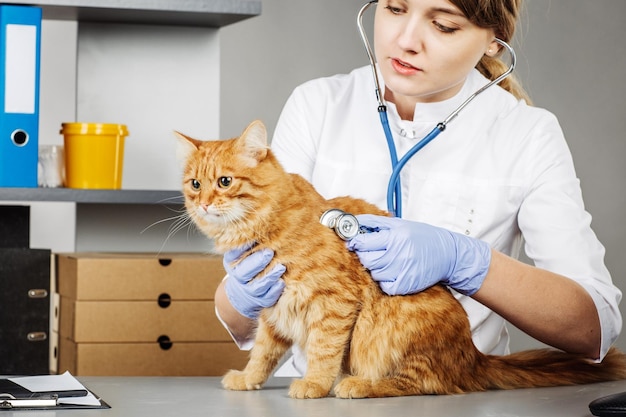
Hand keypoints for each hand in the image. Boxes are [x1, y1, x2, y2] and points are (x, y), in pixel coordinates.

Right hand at [223, 245, 285, 318]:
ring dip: (270, 276)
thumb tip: (263, 220)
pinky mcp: (260, 301)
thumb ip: (250, 241)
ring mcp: (248, 291)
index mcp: (232, 262)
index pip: (233, 255)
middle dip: (258, 262)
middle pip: (245, 271)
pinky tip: (282, 283)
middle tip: (269, 252)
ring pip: (258, 286)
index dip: (241, 248)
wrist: (242, 294)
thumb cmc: (248, 265)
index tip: (251, 240)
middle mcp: (238, 277)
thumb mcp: (243, 253)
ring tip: (281, 267)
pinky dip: (274, 291)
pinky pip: (267, 298)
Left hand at [346, 214, 490, 295]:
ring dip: (376, 268)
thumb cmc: (423, 237)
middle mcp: (399, 254)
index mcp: (396, 237)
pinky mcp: (406, 285)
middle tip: (371, 252)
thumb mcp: (399, 224)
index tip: (353, 242)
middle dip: (365, 256)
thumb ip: (375, 222)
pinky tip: (393, 272)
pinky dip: (384, 280)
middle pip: (367, 260)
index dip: (355, 242)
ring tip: (387, 260)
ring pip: (374, 273)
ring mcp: (403, 271)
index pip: (364, 242)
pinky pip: (384, 286)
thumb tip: (353, 221)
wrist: (447, 254)